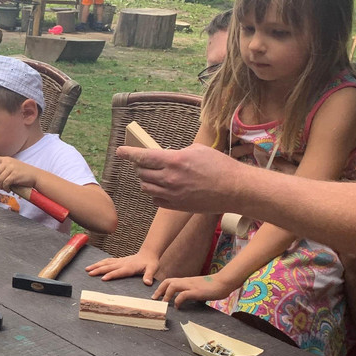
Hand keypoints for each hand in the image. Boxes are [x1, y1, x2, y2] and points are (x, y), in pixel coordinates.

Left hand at [0, 154, 38, 191]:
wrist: (35, 176)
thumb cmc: (23, 173)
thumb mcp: (13, 167)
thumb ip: (4, 169)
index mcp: (6, 159)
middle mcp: (8, 162)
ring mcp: (11, 168)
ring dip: (0, 186)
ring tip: (4, 188)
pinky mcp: (14, 175)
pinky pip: (5, 183)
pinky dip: (5, 188)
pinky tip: (9, 189)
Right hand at [85, 251, 160, 284]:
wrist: (148, 253)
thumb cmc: (151, 262)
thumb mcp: (153, 268)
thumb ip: (149, 275)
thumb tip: (147, 282)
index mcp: (129, 267)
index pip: (118, 272)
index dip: (111, 275)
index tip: (103, 278)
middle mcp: (122, 263)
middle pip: (108, 267)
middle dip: (98, 270)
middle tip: (89, 273)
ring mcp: (120, 261)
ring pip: (106, 263)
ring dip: (96, 265)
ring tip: (87, 269)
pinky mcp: (119, 260)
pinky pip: (108, 261)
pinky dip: (100, 262)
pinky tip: (95, 264)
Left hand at [116, 145, 243, 213]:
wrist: (235, 189)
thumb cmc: (220, 166)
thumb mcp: (197, 150)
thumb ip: (176, 153)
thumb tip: (165, 156)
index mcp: (174, 161)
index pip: (142, 156)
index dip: (128, 153)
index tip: (120, 152)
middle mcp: (169, 178)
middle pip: (142, 172)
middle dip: (140, 166)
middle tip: (145, 163)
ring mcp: (172, 194)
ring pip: (146, 187)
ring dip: (147, 180)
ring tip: (155, 175)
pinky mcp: (176, 206)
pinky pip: (155, 200)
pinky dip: (155, 193)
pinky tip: (164, 188)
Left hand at [153, 273, 233, 307]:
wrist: (224, 282)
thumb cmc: (214, 286)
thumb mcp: (199, 288)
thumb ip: (192, 291)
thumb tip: (188, 298)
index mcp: (187, 281)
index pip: (170, 281)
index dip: (162, 287)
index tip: (157, 294)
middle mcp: (186, 281)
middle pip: (168, 281)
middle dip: (159, 290)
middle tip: (154, 299)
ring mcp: (191, 285)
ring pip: (172, 286)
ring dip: (166, 294)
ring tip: (163, 303)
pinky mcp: (196, 291)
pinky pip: (183, 295)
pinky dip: (178, 300)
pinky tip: (177, 307)